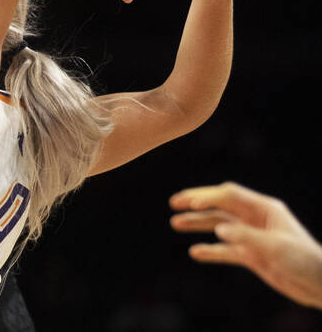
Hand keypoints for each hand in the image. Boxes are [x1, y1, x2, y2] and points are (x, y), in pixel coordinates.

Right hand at [169, 182, 321, 308]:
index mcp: (264, 208)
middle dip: (197, 203)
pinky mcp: (252, 256)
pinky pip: (226, 251)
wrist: (320, 285)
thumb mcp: (276, 247)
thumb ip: (246, 237)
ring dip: (198, 224)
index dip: (209, 197)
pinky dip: (211, 251)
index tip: (189, 203)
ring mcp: (252, 237)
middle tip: (174, 202)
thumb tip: (219, 229)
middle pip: (220, 206)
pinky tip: (195, 253)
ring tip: (175, 223)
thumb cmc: (304, 260)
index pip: (230, 196)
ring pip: (219, 226)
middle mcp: (255, 219)